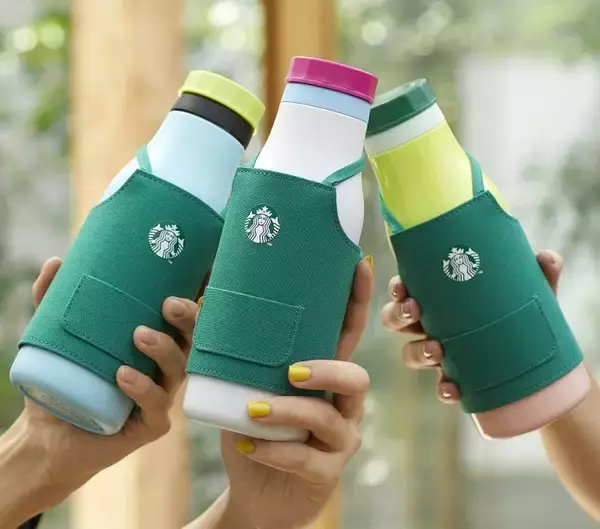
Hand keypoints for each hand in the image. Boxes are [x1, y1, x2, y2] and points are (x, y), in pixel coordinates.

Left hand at [11, 256, 198, 503]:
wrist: (47, 435)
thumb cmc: (64, 381)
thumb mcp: (57, 337)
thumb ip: (54, 301)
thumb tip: (57, 261)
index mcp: (153, 343)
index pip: (182, 319)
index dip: (196, 299)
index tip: (197, 277)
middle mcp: (163, 367)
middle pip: (191, 340)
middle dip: (188, 320)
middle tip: (168, 305)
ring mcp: (161, 395)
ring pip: (179, 370)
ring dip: (164, 350)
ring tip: (140, 335)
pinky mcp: (150, 425)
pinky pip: (157, 406)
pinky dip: (143, 389)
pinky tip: (123, 375)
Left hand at [218, 259, 373, 528]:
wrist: (253, 492)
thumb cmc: (251, 428)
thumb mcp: (236, 386)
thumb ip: (221, 350)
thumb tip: (178, 303)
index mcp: (323, 372)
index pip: (348, 333)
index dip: (357, 300)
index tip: (358, 265)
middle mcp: (341, 404)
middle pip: (356, 377)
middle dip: (327, 370)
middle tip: (291, 370)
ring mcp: (339, 439)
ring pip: (329, 418)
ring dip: (290, 411)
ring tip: (254, 410)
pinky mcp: (326, 471)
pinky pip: (307, 459)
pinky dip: (276, 450)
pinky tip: (248, 445)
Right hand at [380, 250, 562, 402]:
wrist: (541, 361)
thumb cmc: (521, 314)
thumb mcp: (530, 291)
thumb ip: (539, 273)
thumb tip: (548, 256)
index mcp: (439, 297)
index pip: (406, 288)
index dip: (397, 287)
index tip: (402, 286)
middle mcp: (431, 324)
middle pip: (396, 318)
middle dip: (398, 314)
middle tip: (415, 311)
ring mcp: (440, 353)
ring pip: (410, 353)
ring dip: (417, 352)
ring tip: (437, 351)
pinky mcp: (455, 380)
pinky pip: (440, 387)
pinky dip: (444, 389)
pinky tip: (453, 388)